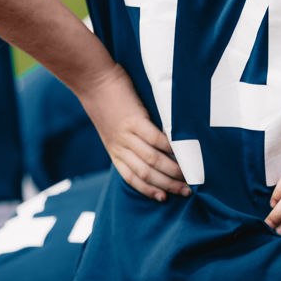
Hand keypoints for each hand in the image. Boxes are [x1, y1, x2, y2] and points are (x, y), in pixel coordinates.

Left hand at [77, 63, 190, 200]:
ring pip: (151, 159)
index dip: (148, 190)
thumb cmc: (106, 101)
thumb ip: (129, 139)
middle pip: (145, 174)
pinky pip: (154, 138)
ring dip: (172, 170)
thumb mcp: (112, 128)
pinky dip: (170, 146)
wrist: (92, 82)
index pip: (131, 179)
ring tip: (188, 175)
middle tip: (186, 191)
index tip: (165, 198)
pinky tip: (182, 151)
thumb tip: (152, 148)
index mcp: (114, 151)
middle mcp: (120, 147)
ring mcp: (126, 135)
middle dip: (167, 185)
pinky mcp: (134, 119)